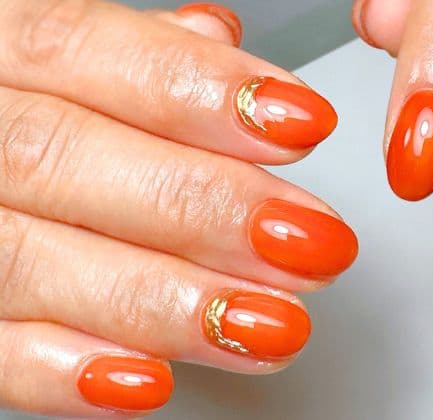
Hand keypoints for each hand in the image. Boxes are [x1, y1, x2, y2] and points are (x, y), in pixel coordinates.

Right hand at [0, 1, 356, 416]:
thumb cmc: (25, 117)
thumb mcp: (60, 67)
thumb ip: (135, 59)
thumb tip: (216, 40)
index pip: (84, 49)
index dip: (199, 88)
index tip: (300, 125)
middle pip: (62, 156)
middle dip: (202, 204)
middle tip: (307, 244)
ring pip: (29, 260)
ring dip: (164, 300)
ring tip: (269, 323)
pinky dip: (63, 370)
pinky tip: (150, 381)